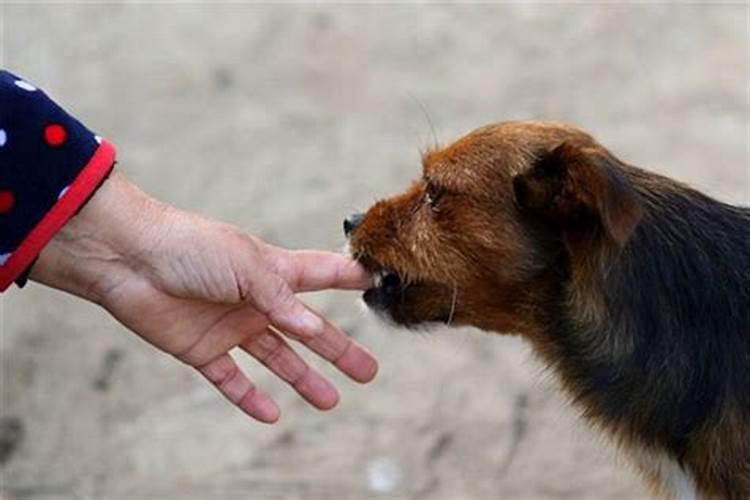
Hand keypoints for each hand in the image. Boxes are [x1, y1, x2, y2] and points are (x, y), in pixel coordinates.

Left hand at [30, 172, 376, 422]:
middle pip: (308, 330)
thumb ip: (282, 298)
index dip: (351, 279)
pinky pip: (231, 379)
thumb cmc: (191, 247)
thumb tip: (315, 327)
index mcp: (273, 271)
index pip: (323, 275)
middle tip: (368, 371)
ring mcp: (231, 326)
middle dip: (339, 350)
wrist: (127, 258)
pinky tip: (271, 414)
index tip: (380, 284)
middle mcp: (257, 300)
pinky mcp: (202, 349)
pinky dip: (248, 398)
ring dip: (303, 379)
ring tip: (330, 401)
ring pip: (277, 358)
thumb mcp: (247, 266)